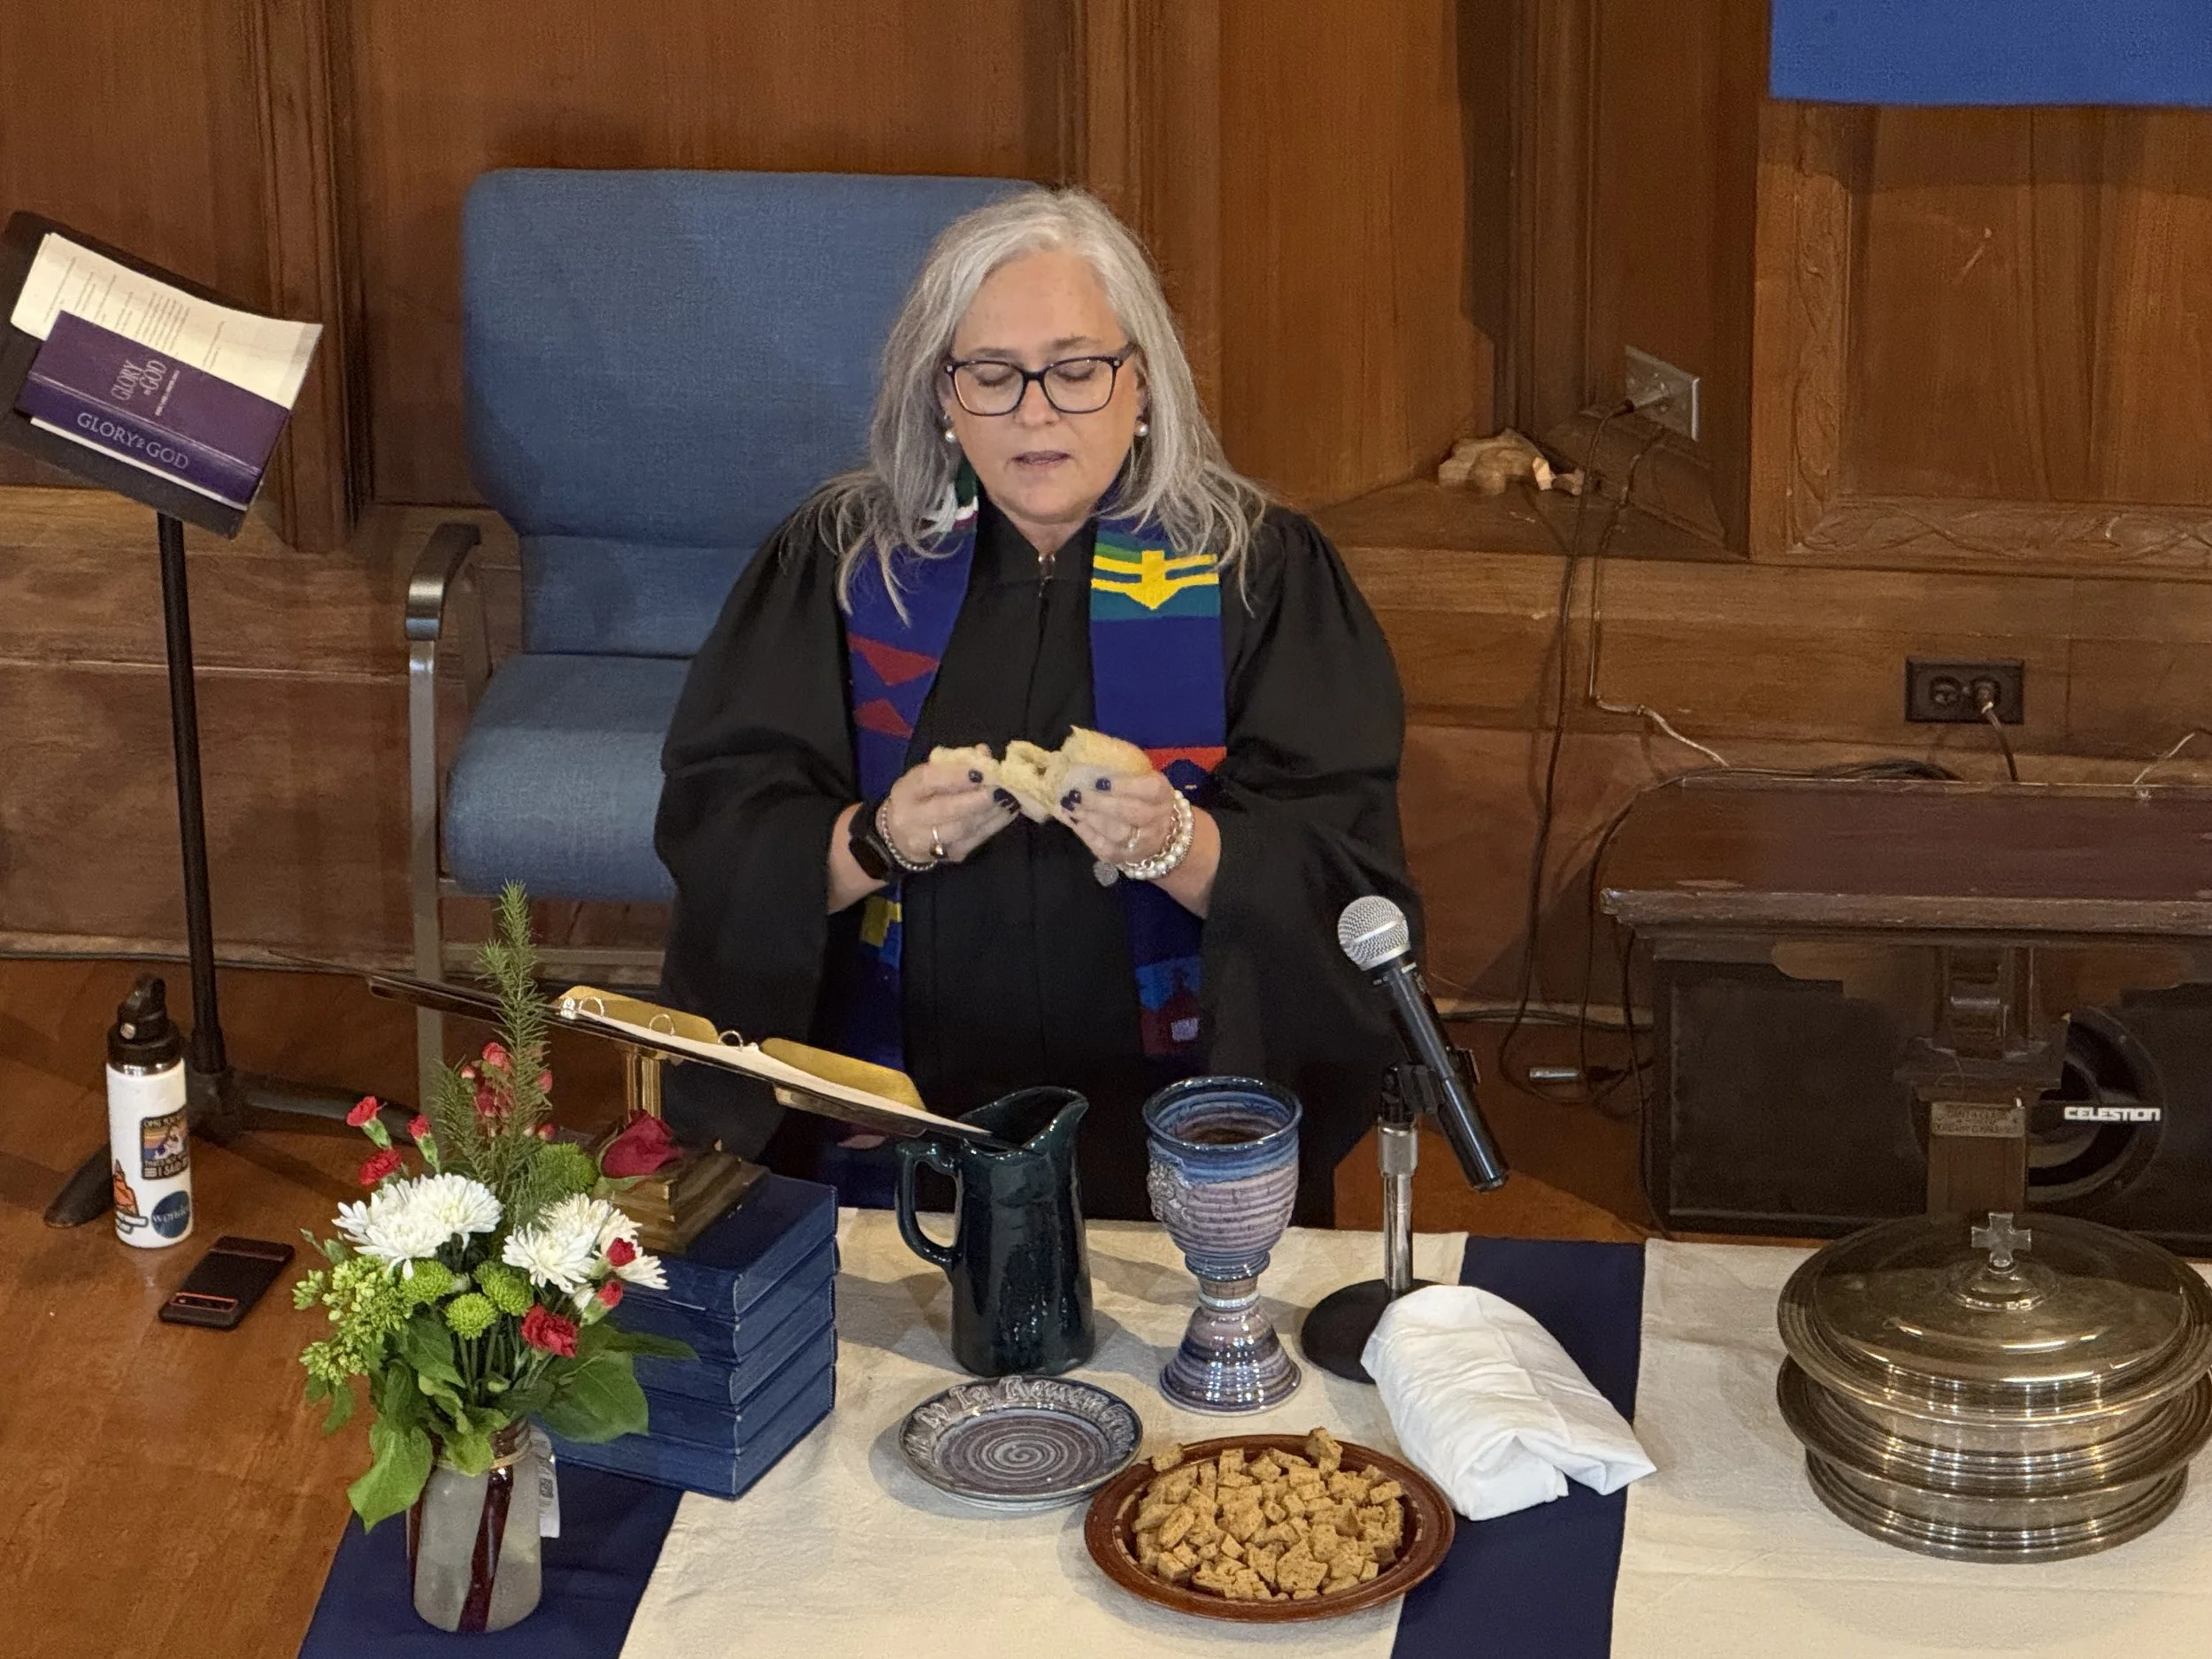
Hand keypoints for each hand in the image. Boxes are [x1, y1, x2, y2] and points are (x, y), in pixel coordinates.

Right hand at [881, 755, 1017, 866]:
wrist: (899, 837)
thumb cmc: (920, 798)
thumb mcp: (927, 776)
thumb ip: (954, 764)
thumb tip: (984, 752)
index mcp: (906, 790)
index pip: (928, 780)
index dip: (956, 776)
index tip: (980, 771)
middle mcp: (911, 818)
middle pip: (946, 809)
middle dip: (977, 799)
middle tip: (1000, 789)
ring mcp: (929, 841)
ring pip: (963, 828)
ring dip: (991, 812)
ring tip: (1009, 798)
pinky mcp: (949, 855)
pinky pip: (975, 840)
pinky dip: (995, 825)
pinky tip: (1008, 812)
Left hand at [1057, 765, 1182, 870]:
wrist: (1163, 837)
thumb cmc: (1145, 800)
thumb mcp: (1144, 781)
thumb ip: (1123, 771)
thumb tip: (1086, 758)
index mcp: (1162, 795)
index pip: (1149, 789)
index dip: (1124, 785)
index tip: (1099, 780)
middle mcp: (1155, 820)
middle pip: (1129, 813)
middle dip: (1099, 802)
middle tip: (1076, 793)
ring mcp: (1141, 843)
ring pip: (1116, 833)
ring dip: (1089, 818)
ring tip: (1070, 805)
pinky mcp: (1123, 858)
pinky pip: (1103, 847)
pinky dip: (1085, 833)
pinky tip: (1072, 819)